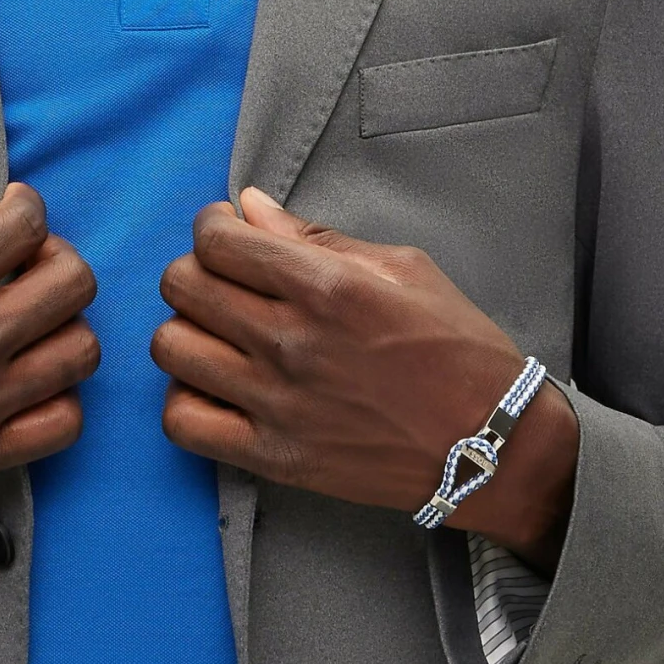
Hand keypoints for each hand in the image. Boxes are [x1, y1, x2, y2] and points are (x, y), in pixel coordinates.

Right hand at [0, 183, 97, 544]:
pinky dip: (58, 397)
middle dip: (55, 257)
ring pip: (81, 351)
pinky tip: (25, 381)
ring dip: (63, 324)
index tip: (9, 213)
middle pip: (74, 282)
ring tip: (27, 322)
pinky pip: (62, 425)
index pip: (26, 225)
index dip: (23, 207)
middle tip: (23, 263)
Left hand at [151, 188, 577, 572]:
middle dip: (196, 270)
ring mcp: (277, 403)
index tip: (229, 233)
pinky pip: (183, 423)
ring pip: (171, 348)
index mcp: (327, 286)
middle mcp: (292, 342)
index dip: (213, 227)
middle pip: (182, 286)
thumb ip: (315, 235)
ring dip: (186, 330)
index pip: (217, 239)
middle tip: (225, 280)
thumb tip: (250, 206)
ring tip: (217, 333)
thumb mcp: (403, 268)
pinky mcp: (274, 458)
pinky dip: (185, 399)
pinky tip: (215, 386)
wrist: (492, 446)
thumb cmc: (457, 349)